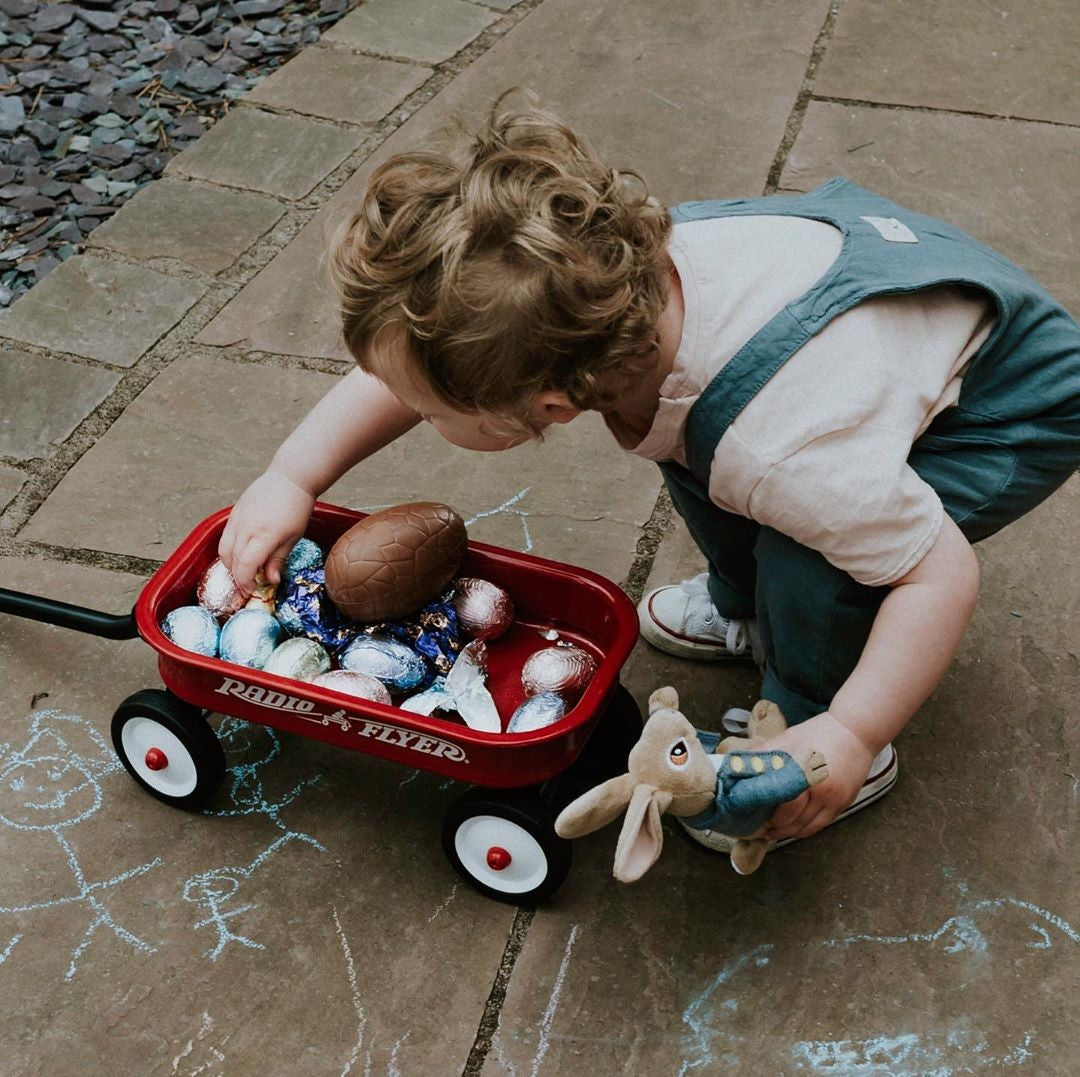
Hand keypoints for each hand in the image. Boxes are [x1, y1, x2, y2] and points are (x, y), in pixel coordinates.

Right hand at [218, 468, 314, 593]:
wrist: (290, 478)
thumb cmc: (297, 508)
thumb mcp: (293, 537)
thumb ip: (278, 559)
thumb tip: (270, 581)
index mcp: (264, 535)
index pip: (245, 565)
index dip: (245, 582)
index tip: (251, 591)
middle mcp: (246, 527)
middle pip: (232, 560)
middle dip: (237, 577)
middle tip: (248, 586)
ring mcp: (237, 519)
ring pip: (224, 550)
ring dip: (230, 565)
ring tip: (243, 572)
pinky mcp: (234, 513)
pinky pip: (225, 537)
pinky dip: (228, 550)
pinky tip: (239, 555)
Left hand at [753, 712, 874, 841]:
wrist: (856, 731)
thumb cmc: (820, 732)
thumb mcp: (788, 738)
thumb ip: (763, 753)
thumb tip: (738, 762)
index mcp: (805, 775)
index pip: (785, 807)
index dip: (769, 818)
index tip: (754, 819)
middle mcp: (822, 792)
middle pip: (796, 822)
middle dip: (776, 829)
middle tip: (761, 830)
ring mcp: (835, 800)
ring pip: (809, 828)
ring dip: (790, 833)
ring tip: (774, 832)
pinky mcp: (844, 804)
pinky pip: (822, 824)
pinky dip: (806, 828)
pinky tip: (795, 826)